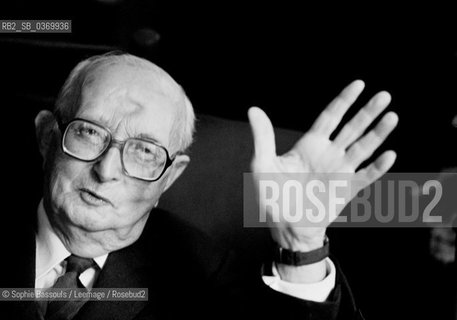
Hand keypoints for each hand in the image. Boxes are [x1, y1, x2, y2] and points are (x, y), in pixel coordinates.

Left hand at [248, 80, 398, 251]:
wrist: (286, 227)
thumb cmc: (273, 196)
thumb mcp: (262, 165)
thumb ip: (263, 137)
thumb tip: (253, 110)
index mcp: (310, 145)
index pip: (330, 116)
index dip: (344, 100)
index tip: (359, 84)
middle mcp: (328, 154)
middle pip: (352, 128)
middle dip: (367, 112)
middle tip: (384, 95)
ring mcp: (340, 171)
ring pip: (363, 147)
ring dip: (378, 133)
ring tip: (392, 116)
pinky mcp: (347, 190)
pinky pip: (367, 176)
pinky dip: (378, 167)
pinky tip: (390, 155)